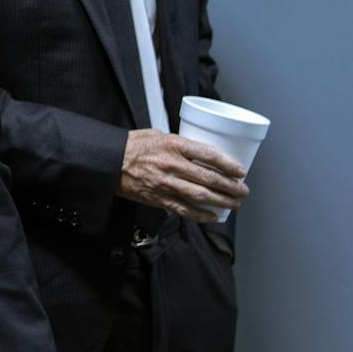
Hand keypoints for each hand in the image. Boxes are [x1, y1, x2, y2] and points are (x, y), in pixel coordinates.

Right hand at [117, 129, 248, 221]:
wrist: (110, 162)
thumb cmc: (132, 146)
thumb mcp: (158, 135)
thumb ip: (180, 143)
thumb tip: (201, 151)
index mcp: (173, 145)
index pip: (208, 154)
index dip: (228, 164)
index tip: (240, 170)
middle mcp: (171, 165)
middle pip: (209, 178)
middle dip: (230, 186)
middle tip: (242, 190)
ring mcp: (165, 184)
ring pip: (201, 196)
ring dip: (222, 201)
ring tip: (234, 204)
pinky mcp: (159, 199)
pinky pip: (184, 210)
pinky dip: (201, 215)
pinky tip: (213, 216)